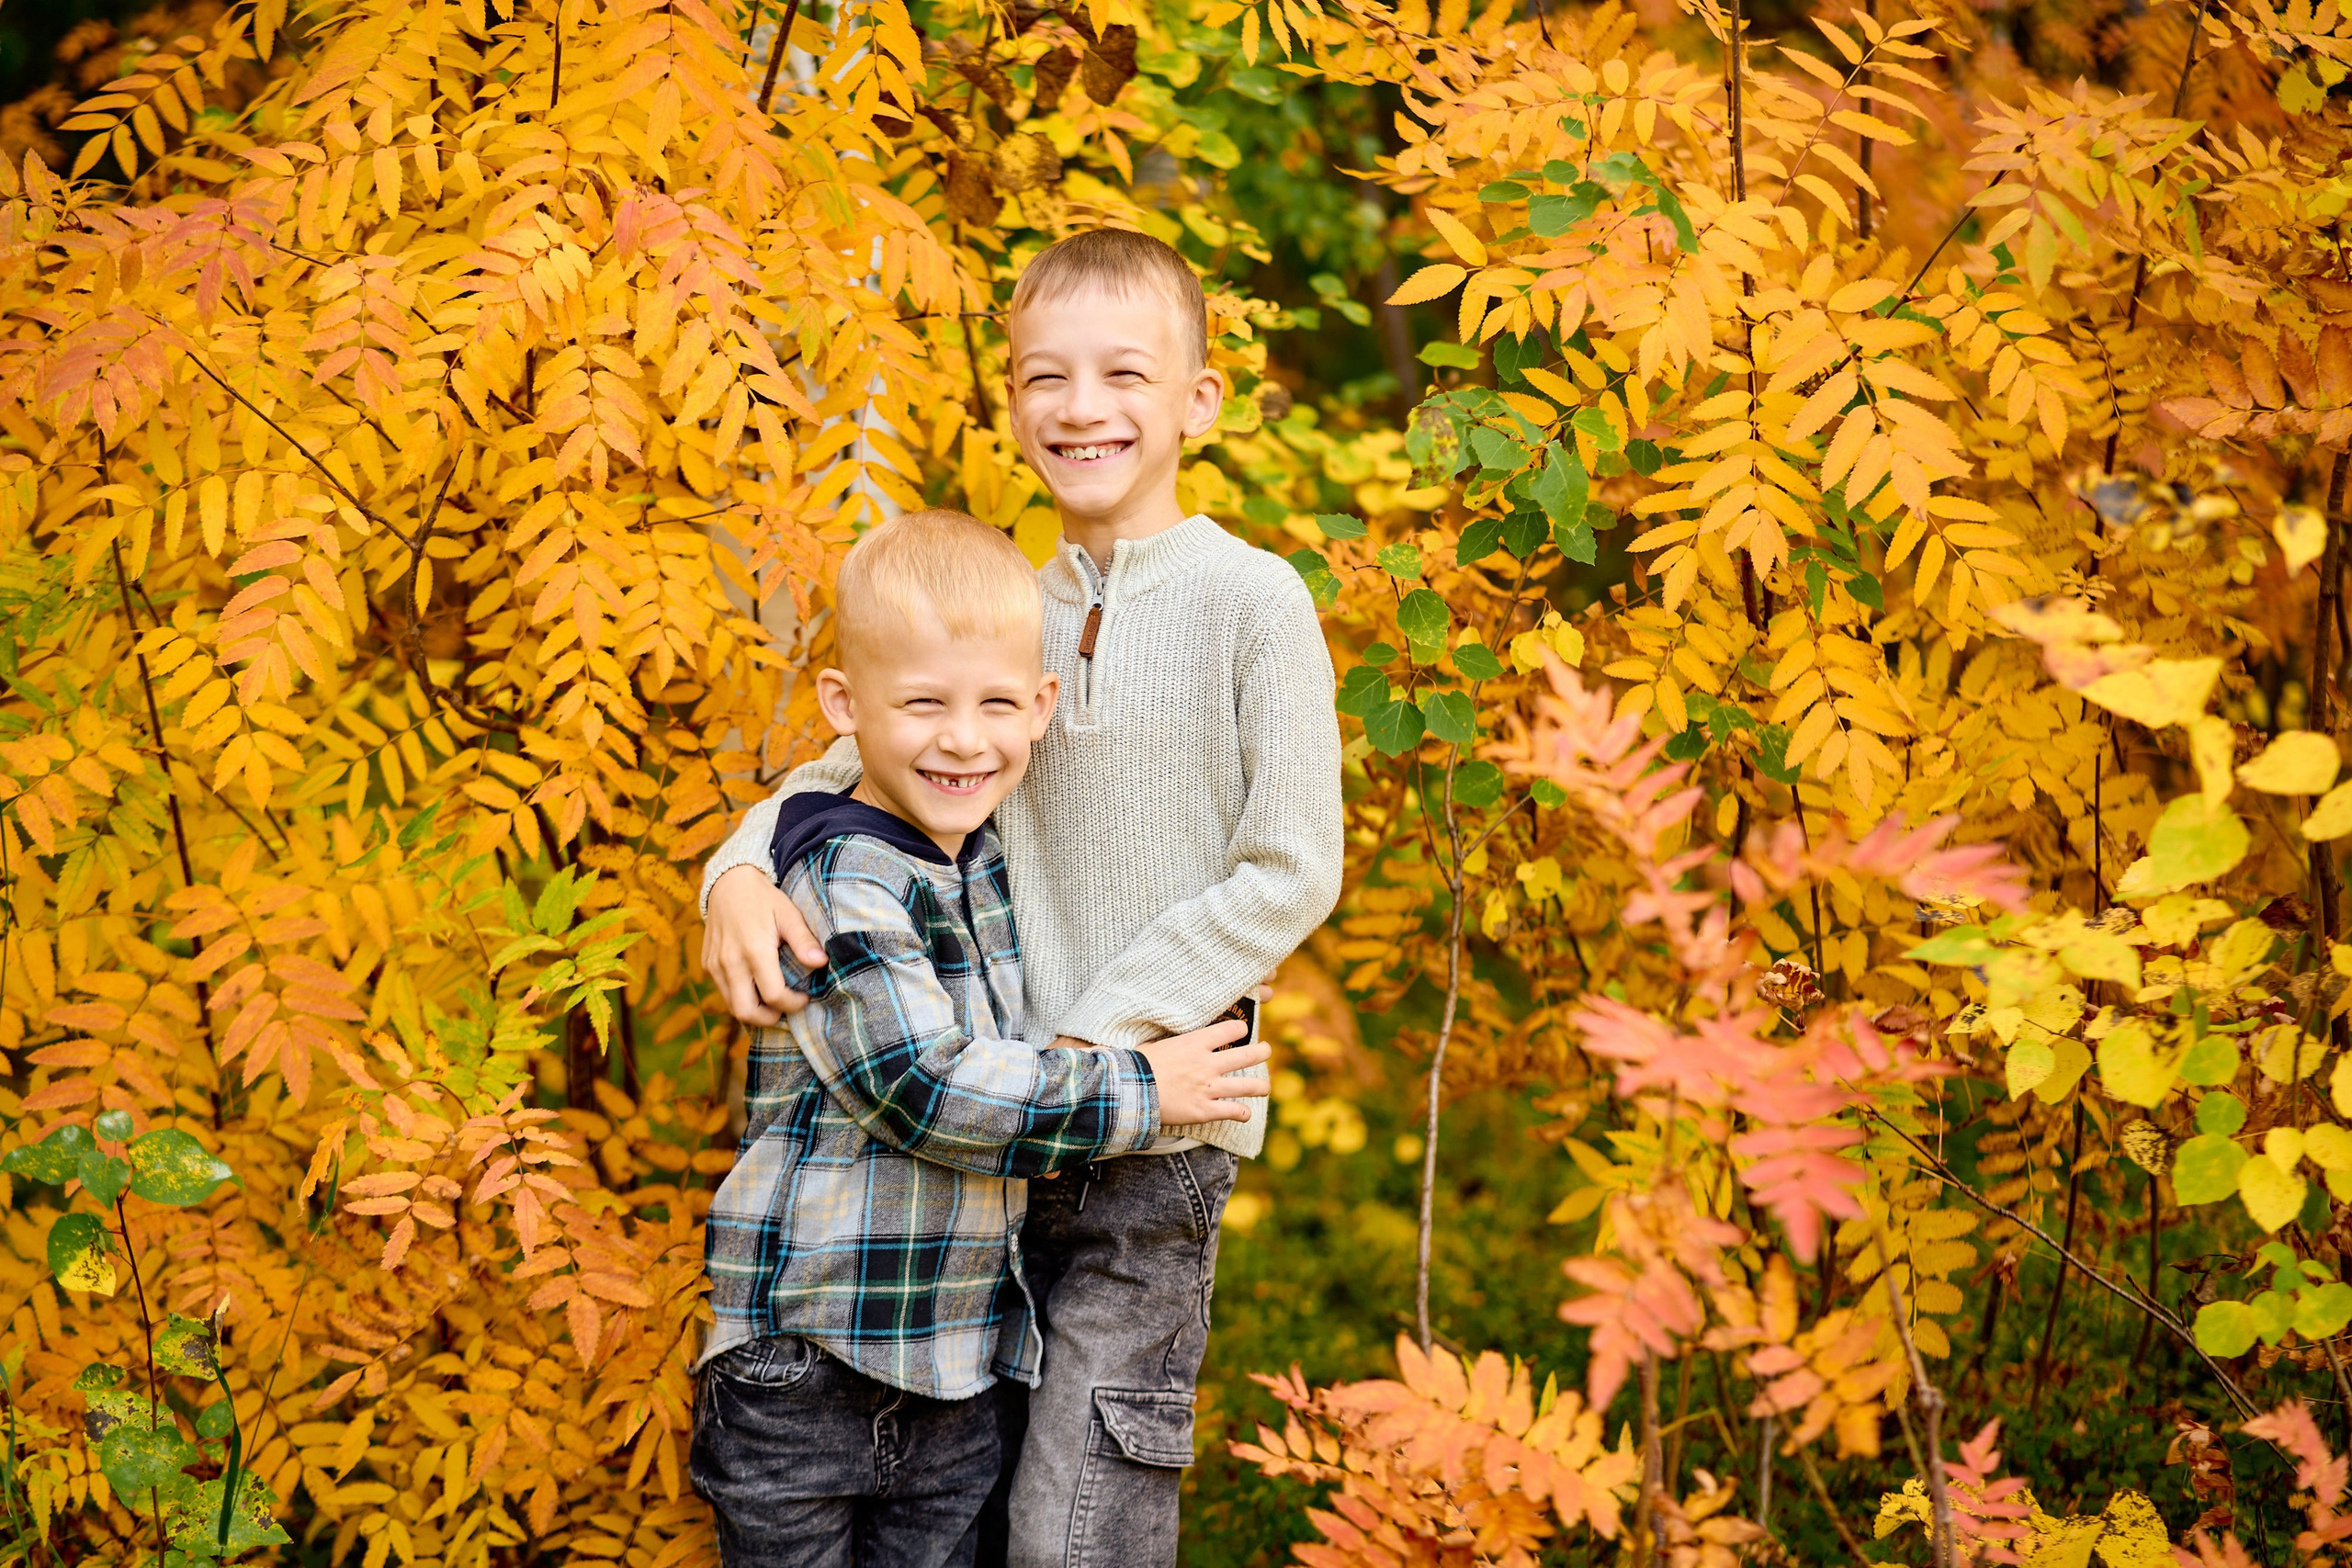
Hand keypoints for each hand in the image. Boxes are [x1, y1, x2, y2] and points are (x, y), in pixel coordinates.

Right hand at [702, 865, 823, 1025]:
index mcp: (754, 950)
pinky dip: (741, 997)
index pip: (773, 995)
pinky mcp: (707, 965)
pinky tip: (756, 987)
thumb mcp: (788, 914)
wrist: (728, 883)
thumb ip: (804, 940)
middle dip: (769, 1018)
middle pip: (747, 1012)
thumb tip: (821, 962)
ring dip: (754, 1011)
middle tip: (786, 1008)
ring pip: (732, 1007)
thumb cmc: (764, 899)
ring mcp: (715, 965)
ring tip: (773, 1001)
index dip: (792, 1004)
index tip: (805, 998)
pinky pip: (723, 992)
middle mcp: (730, 962)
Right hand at [1136, 1018, 1268, 1125]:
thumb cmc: (1136, 1065)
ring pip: (1248, 1086)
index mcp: (1195, 1043)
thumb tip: (1163, 1034)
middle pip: (1247, 1055)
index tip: (1241, 1030)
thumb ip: (1167, 1040)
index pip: (1231, 1029)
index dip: (1239, 1028)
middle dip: (1261, 1052)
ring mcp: (1209, 1089)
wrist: (1130, 1091)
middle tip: (1266, 1050)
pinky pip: (1233, 1112)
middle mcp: (1208, 1064)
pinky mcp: (1204, 1111)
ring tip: (1265, 1086)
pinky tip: (1245, 1113)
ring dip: (1261, 1086)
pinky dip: (1243, 1113)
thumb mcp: (1153, 1043)